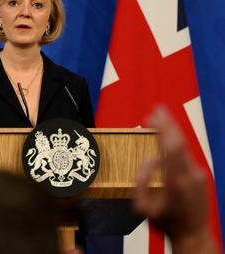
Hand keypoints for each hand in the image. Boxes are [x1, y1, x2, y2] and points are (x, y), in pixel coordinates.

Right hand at [135, 106, 216, 253]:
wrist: (193, 235)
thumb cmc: (166, 223)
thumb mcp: (142, 207)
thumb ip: (141, 180)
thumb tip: (150, 159)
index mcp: (175, 181)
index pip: (170, 146)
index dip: (162, 128)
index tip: (152, 114)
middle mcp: (190, 174)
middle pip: (179, 141)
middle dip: (168, 123)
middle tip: (157, 108)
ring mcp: (199, 175)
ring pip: (183, 148)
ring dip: (171, 133)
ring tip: (159, 120)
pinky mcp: (202, 176)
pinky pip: (186, 157)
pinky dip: (175, 146)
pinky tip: (167, 141)